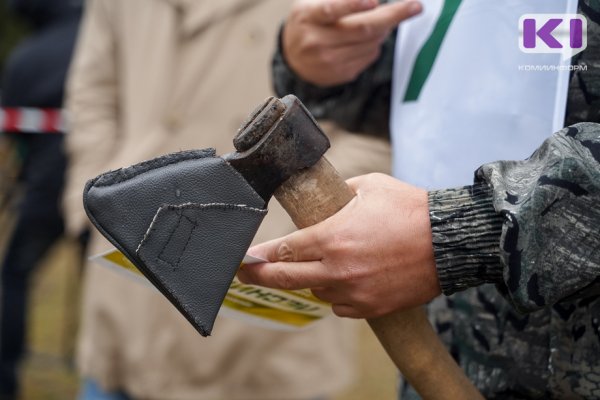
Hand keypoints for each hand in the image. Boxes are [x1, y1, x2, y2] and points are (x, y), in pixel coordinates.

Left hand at [238, 173, 440, 318]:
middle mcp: (337, 269)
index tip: (244, 258)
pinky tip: (348, 279)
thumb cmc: (410, 208)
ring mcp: (353, 292)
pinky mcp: (370, 307)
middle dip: (258, 276)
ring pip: (315, 292)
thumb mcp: (369, 186)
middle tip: (243, 274)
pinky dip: (337, 294)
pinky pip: (339, 306)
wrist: (449, 241)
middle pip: (285, 278)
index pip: (282, 250)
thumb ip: (339, 194)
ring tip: (326, 263)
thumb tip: (326, 197)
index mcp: (331, 236)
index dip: (258, 255)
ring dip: (312, 279)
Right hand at [282, 0, 422, 86]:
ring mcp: (327, 61)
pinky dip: (374, 45)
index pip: (331, 9)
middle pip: (362, 29)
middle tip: (415, 7)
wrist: (292, 57)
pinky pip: (368, 57)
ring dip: (383, 30)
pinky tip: (367, 39)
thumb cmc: (309, 21)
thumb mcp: (314, 2)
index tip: (374, 1)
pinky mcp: (339, 74)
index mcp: (308, 16)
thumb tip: (373, 0)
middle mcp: (315, 41)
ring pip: (370, 43)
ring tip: (382, 21)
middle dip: (393, 16)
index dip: (353, 4)